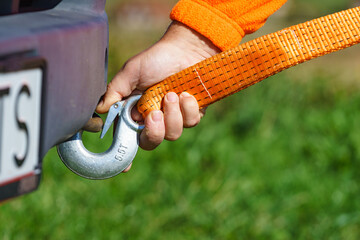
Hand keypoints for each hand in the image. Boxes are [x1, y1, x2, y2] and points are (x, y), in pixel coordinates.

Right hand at [96, 21, 219, 165]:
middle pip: (151, 142)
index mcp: (137, 111)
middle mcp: (155, 118)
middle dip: (153, 132)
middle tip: (154, 114)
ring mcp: (175, 117)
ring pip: (173, 134)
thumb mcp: (131, 72)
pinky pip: (191, 122)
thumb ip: (116, 90)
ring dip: (172, 115)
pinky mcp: (193, 114)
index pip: (129, 136)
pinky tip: (187, 93)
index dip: (126, 153)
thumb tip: (100, 109)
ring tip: (172, 95)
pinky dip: (188, 108)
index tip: (125, 167)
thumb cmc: (157, 59)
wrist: (186, 49)